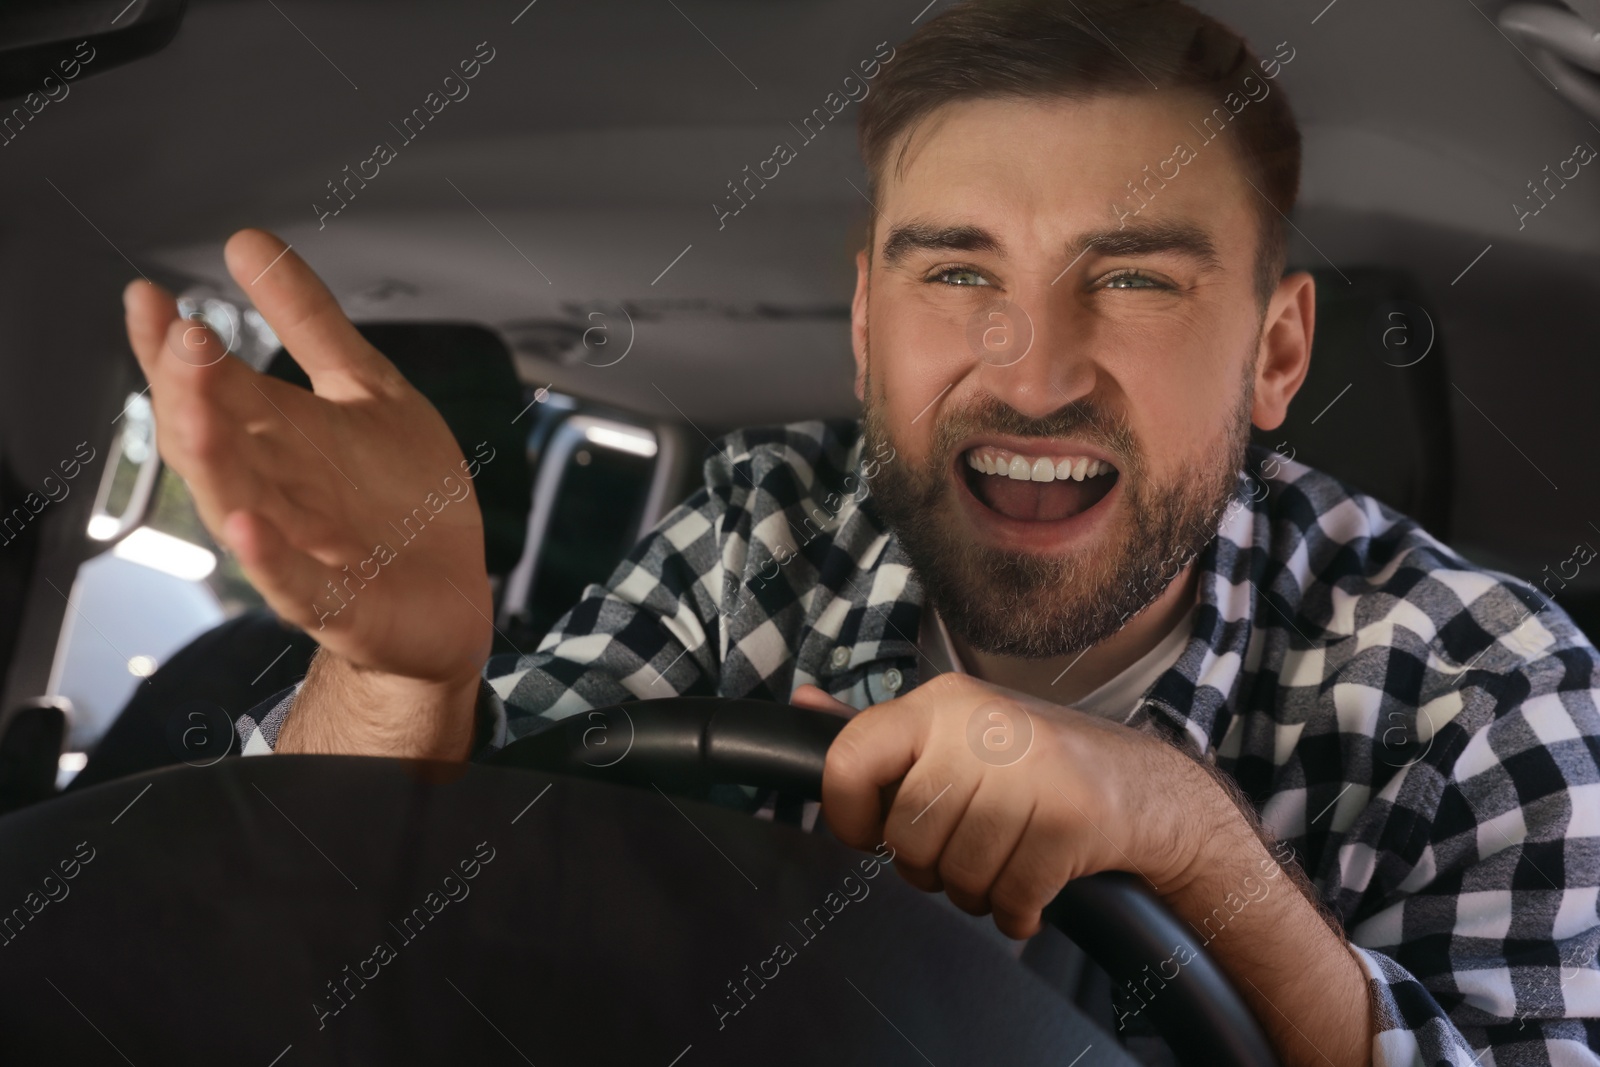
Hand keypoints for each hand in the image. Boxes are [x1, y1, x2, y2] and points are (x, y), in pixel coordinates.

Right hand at [122, 229, 492, 688]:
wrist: (451, 592)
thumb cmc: (401, 498)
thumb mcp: (367, 389)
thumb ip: (310, 322)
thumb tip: (248, 242)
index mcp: (274, 439)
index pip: (209, 388)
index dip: (172, 348)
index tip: (148, 295)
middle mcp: (274, 492)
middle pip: (215, 442)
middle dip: (194, 394)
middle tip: (185, 338)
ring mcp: (301, 550)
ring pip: (241, 506)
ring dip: (215, 462)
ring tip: (195, 412)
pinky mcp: (339, 603)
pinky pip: (295, 584)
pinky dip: (270, 558)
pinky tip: (247, 526)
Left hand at [794, 674, 1222, 938]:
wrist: (1149, 789)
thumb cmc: (1035, 767)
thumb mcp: (954, 733)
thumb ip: (876, 731)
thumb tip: (800, 702)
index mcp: (941, 703)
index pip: (850, 760)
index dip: (849, 817)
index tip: (873, 836)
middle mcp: (982, 726)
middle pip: (905, 837)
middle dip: (927, 868)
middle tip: (961, 853)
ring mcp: (1032, 769)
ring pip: (955, 874)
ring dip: (975, 892)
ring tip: (1003, 863)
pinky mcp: (1073, 817)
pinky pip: (1010, 898)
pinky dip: (1017, 912)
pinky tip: (1032, 890)